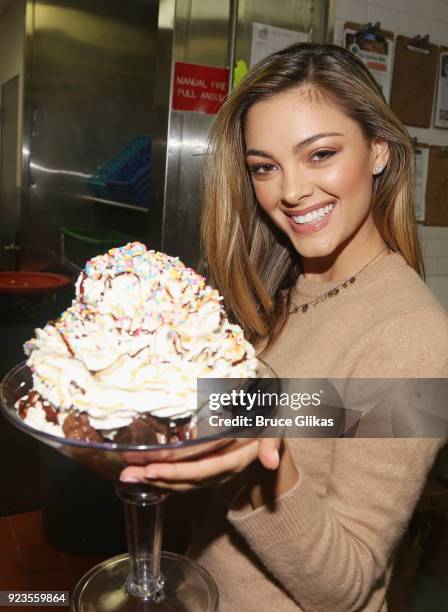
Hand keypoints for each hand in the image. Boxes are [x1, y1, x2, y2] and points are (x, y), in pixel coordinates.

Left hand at [120, 438, 281, 491]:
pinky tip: (141, 472)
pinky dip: (162, 475)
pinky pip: (182, 476)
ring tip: (127, 474)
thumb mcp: (275, 427)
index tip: (152, 469)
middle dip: (156, 478)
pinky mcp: (206, 467)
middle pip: (186, 479)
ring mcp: (213, 471)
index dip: (178, 472)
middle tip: (127, 473)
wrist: (272, 435)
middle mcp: (221, 469)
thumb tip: (270, 461)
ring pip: (181, 481)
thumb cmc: (269, 422)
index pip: (203, 469)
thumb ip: (272, 442)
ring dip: (154, 479)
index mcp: (235, 459)